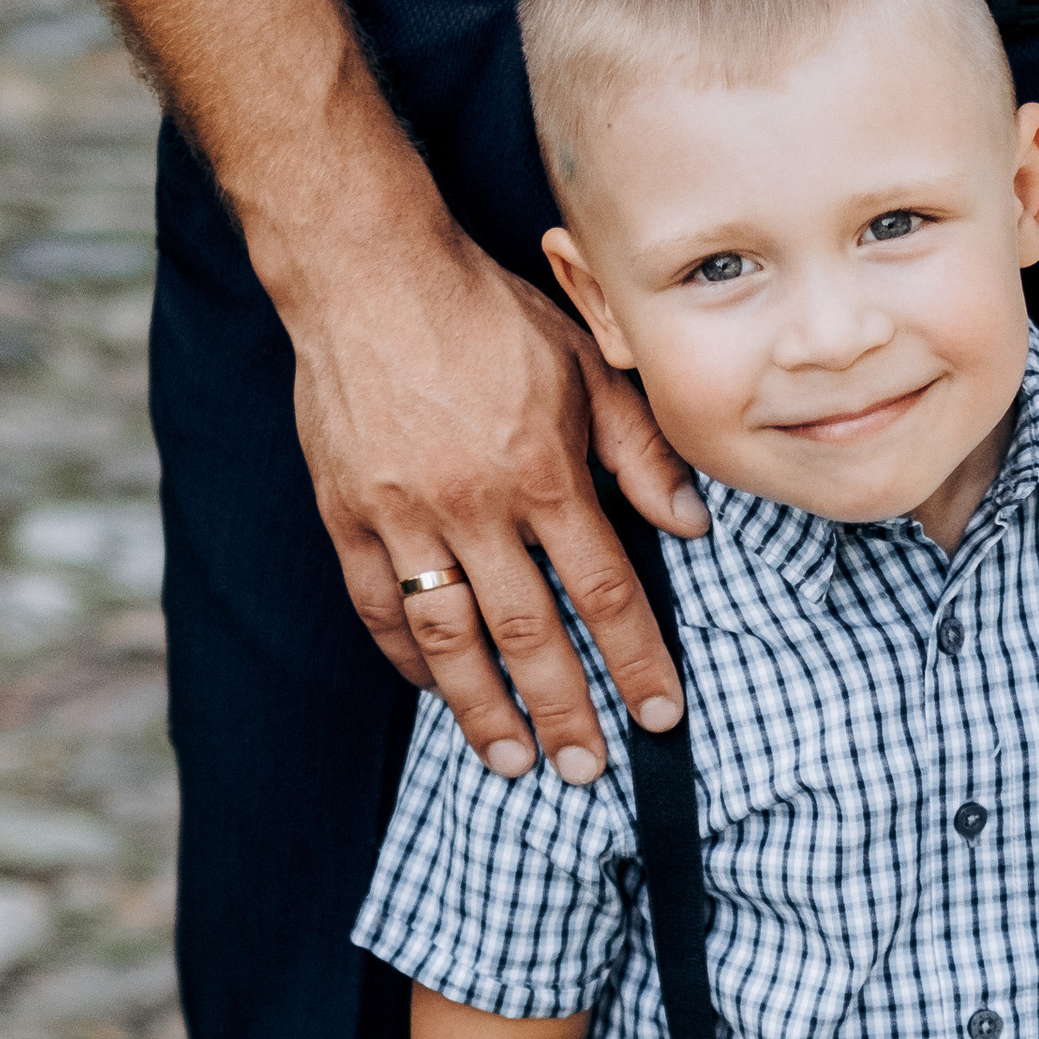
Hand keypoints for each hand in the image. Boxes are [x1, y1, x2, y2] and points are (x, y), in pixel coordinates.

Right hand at [285, 168, 708, 776]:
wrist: (366, 269)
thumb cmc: (485, 311)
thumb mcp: (586, 362)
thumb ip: (640, 450)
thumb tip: (693, 525)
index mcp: (542, 471)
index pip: (604, 591)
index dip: (636, 661)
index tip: (659, 715)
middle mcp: (473, 505)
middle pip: (528, 634)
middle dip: (564, 710)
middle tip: (587, 769)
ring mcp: (402, 515)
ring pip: (448, 637)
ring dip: (482, 708)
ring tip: (510, 762)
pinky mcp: (346, 513)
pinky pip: (377, 606)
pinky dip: (408, 657)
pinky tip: (436, 691)